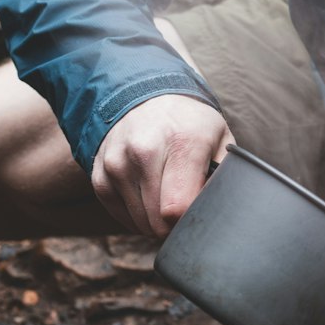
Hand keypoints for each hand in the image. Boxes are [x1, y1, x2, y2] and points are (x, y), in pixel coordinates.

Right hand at [91, 95, 232, 239]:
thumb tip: (220, 213)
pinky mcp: (100, 175)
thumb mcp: (220, 140)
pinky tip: (149, 197)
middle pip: (158, 222)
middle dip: (175, 225)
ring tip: (168, 197)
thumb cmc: (191, 125)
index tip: (199, 214)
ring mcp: (117, 163)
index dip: (191, 221)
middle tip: (187, 207)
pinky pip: (121, 217)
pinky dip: (138, 216)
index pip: (178, 208)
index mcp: (181, 142)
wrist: (149, 99)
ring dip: (156, 221)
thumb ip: (224, 178)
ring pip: (140, 224)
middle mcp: (143, 152)